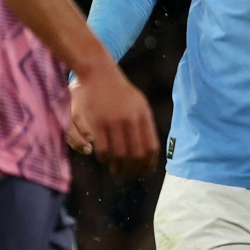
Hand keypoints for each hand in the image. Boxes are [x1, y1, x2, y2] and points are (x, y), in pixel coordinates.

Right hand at [67, 63, 159, 177]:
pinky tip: (104, 160)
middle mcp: (131, 120)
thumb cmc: (120, 91)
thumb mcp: (139, 103)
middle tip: (128, 175)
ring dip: (118, 167)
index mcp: (144, 115)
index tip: (144, 171)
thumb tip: (150, 151)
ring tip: (116, 171)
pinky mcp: (98, 123)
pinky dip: (104, 159)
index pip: (151, 148)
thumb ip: (145, 124)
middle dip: (133, 170)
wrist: (99, 74)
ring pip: (119, 155)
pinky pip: (103, 149)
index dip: (148, 164)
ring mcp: (114, 122)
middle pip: (136, 155)